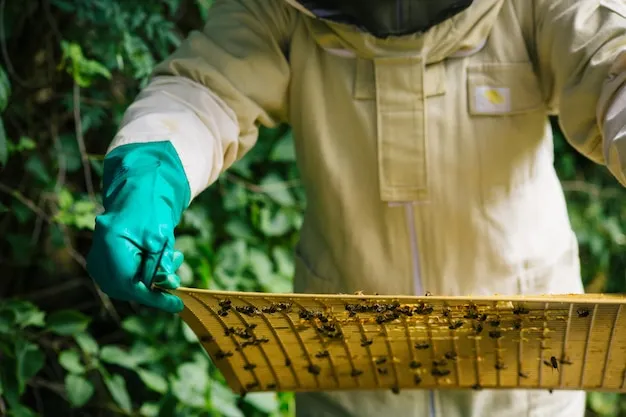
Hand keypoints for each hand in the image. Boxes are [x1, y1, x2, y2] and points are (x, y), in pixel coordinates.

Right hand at [87, 141, 190, 312]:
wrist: (137, 191)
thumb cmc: (150, 209)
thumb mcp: (160, 236)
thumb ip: (161, 263)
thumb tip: (168, 286)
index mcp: (111, 244)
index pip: (129, 284)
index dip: (154, 297)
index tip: (176, 304)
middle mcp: (99, 253)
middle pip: (125, 287)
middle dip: (154, 288)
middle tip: (176, 279)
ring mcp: (98, 257)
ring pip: (124, 284)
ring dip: (151, 279)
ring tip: (174, 259)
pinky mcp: (103, 259)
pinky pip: (122, 277)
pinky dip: (143, 274)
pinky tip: (161, 260)